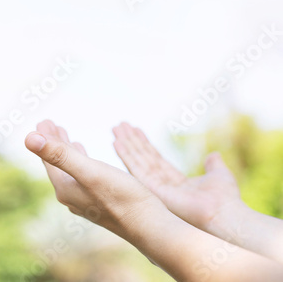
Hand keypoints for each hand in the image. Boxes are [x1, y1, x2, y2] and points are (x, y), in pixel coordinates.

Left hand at [24, 120, 160, 237]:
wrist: (149, 227)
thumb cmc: (122, 198)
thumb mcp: (89, 171)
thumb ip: (60, 154)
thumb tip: (28, 138)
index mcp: (65, 189)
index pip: (49, 159)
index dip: (44, 140)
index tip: (41, 122)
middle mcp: (72, 197)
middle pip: (57, 164)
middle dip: (53, 143)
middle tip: (48, 125)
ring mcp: (86, 201)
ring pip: (70, 170)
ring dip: (67, 152)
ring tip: (64, 137)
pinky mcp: (101, 202)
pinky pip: (84, 176)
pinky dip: (81, 162)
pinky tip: (88, 160)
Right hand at [112, 122, 241, 230]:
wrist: (222, 214)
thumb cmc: (224, 199)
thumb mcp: (218, 175)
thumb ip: (213, 165)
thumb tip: (213, 155)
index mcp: (176, 183)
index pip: (155, 160)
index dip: (145, 144)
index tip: (135, 130)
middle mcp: (162, 185)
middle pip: (142, 158)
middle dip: (131, 141)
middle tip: (119, 125)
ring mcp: (154, 189)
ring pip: (136, 161)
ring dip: (125, 144)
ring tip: (115, 128)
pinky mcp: (150, 190)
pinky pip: (135, 168)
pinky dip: (125, 154)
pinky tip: (116, 142)